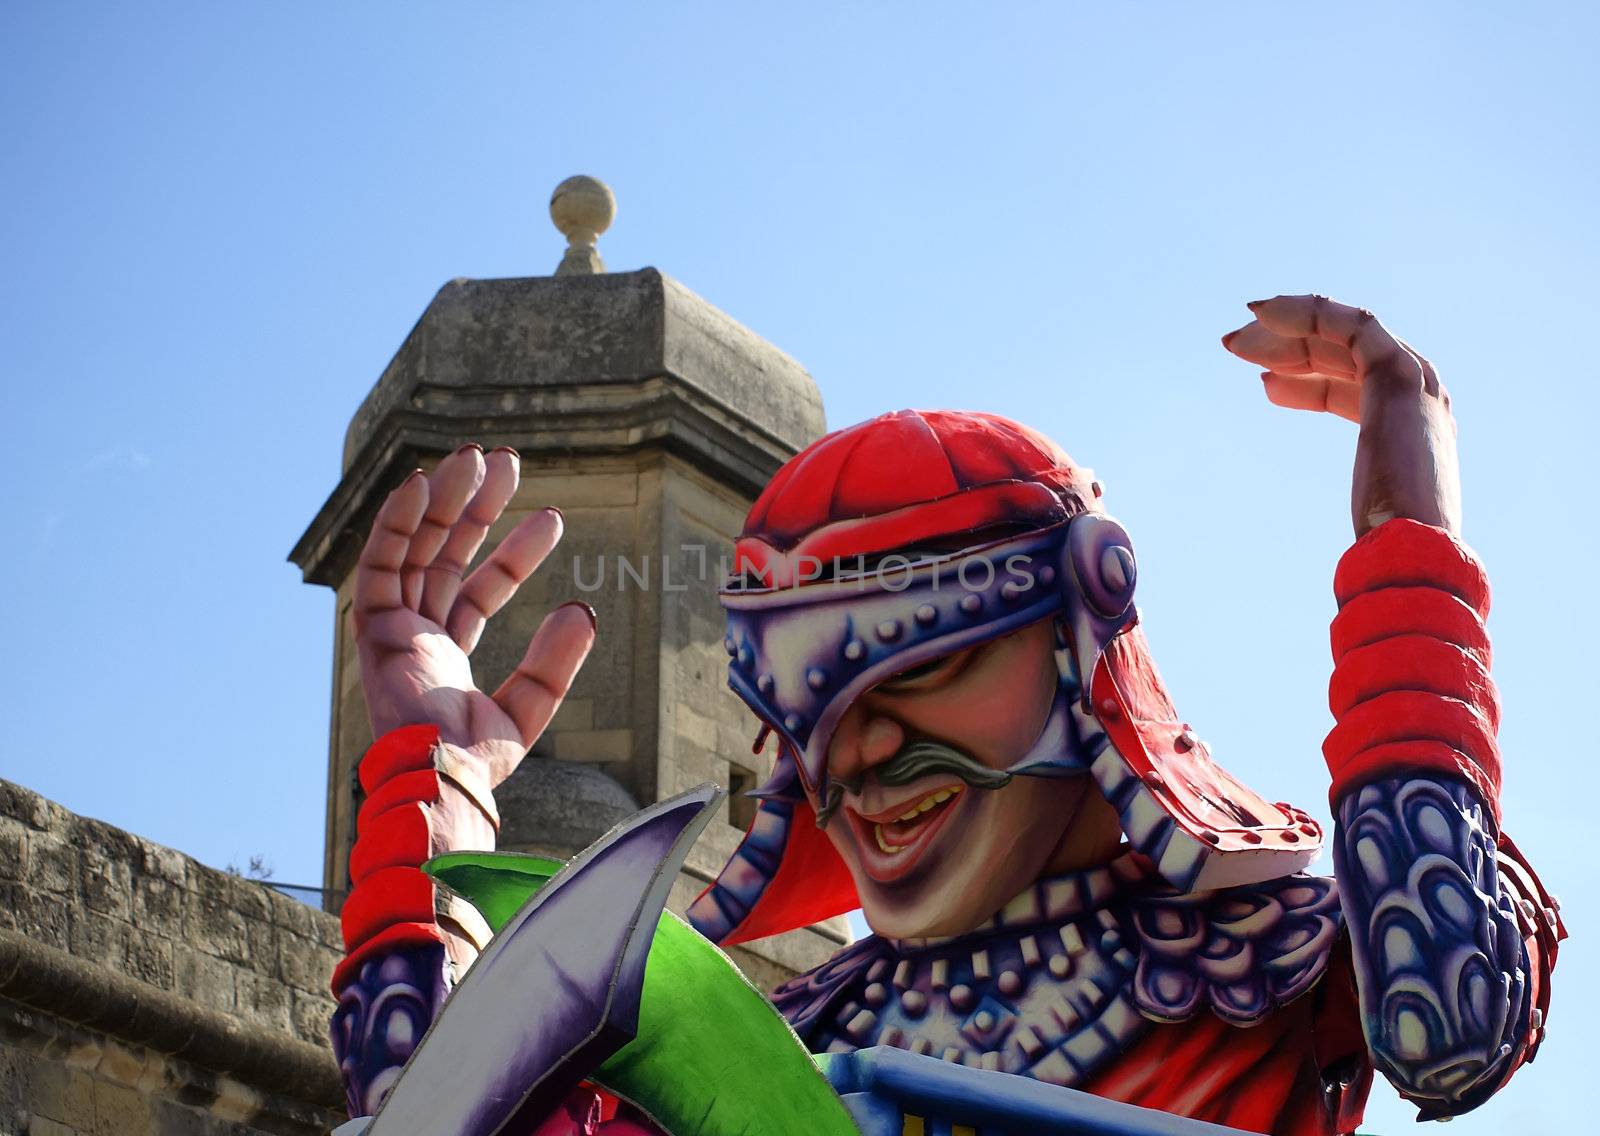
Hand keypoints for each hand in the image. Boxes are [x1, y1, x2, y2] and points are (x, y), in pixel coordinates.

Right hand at [352, 443, 595, 790]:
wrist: (439, 778)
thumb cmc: (475, 760)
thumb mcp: (528, 706)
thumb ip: (553, 661)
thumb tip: (582, 610)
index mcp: (447, 655)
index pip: (481, 590)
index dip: (515, 553)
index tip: (551, 518)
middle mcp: (417, 636)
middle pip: (446, 556)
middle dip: (475, 509)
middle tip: (507, 462)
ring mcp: (393, 628)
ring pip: (417, 549)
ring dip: (442, 501)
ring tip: (477, 457)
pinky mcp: (372, 625)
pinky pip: (379, 562)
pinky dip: (395, 521)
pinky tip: (420, 482)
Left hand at [1222, 294, 1461, 537]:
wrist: (1412, 548)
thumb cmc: (1388, 547)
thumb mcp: (1375, 519)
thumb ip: (1373, 516)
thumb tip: (1362, 558)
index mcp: (1414, 429)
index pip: (1356, 385)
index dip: (1307, 380)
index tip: (1263, 383)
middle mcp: (1420, 397)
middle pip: (1345, 354)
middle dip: (1288, 345)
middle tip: (1233, 346)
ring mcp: (1414, 381)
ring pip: (1343, 334)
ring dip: (1287, 327)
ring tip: (1234, 339)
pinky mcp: (1397, 373)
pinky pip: (1350, 324)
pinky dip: (1307, 312)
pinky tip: (1262, 314)